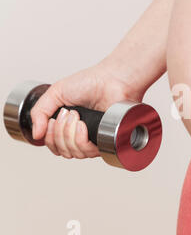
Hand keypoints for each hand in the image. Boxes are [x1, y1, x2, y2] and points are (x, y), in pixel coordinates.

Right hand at [31, 61, 145, 158]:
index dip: (49, 136)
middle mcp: (79, 134)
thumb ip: (39, 112)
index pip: (52, 144)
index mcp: (67, 124)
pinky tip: (83, 125)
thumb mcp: (55, 93)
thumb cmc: (89, 83)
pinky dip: (80, 138)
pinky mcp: (104, 141)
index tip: (51, 120)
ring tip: (76, 116)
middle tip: (67, 113)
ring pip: (72, 152)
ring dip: (69, 133)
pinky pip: (86, 151)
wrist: (111, 81)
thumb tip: (36, 135)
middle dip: (59, 132)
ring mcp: (92, 138)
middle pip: (61, 150)